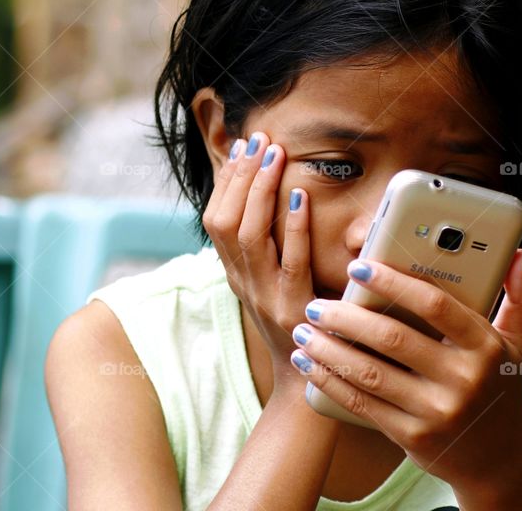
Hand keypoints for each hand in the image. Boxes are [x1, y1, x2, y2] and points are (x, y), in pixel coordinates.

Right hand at [203, 130, 315, 394]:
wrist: (305, 381)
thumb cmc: (296, 322)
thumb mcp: (271, 282)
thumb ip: (268, 246)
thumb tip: (271, 198)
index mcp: (234, 273)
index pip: (217, 219)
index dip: (228, 180)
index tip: (243, 146)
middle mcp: (241, 282)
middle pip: (225, 221)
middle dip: (241, 175)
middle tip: (260, 140)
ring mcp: (263, 296)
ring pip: (248, 236)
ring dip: (260, 190)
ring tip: (275, 156)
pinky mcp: (291, 308)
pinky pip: (289, 261)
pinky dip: (292, 225)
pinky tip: (301, 195)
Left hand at [288, 249, 521, 488]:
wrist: (498, 459)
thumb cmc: (498, 387)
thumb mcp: (515, 345)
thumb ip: (519, 298)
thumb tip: (519, 255)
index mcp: (484, 347)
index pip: (435, 305)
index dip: (393, 282)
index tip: (358, 267)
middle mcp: (462, 380)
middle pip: (392, 339)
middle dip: (346, 317)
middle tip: (316, 304)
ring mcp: (435, 412)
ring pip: (369, 373)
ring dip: (329, 349)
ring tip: (303, 329)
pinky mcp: (411, 436)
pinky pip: (362, 403)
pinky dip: (330, 380)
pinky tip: (309, 363)